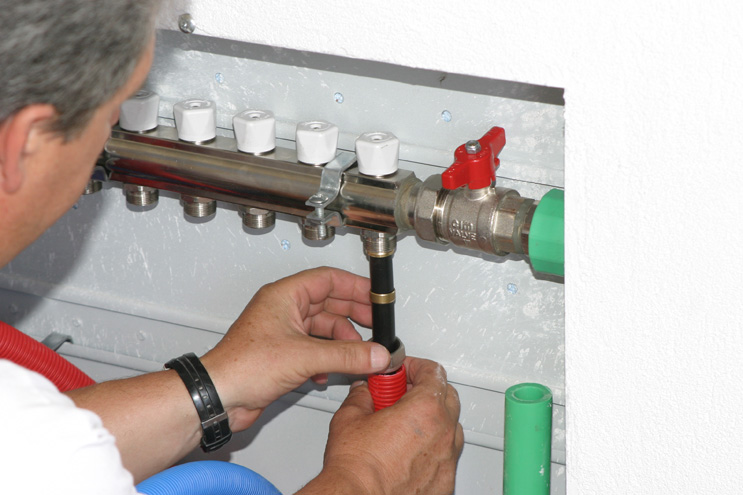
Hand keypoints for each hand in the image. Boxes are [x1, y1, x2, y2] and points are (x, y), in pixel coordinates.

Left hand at [201, 267, 390, 431]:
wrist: (220, 396)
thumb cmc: (243, 366)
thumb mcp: (305, 357)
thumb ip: (347, 355)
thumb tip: (376, 353)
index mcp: (285, 296)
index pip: (328, 279)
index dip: (355, 286)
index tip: (376, 297)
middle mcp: (284, 310)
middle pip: (329, 304)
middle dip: (354, 317)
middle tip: (376, 328)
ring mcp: (283, 332)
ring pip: (323, 330)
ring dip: (342, 344)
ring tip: (359, 356)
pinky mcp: (283, 354)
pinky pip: (315, 349)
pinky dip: (328, 359)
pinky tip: (330, 372)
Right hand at [301, 357, 463, 494]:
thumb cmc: (357, 467)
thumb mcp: (350, 416)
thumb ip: (361, 395)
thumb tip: (363, 391)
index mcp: (425, 409)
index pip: (434, 372)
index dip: (415, 366)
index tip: (402, 371)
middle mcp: (443, 433)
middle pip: (447, 396)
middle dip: (425, 389)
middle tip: (401, 394)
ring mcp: (447, 459)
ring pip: (450, 427)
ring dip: (433, 419)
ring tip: (406, 423)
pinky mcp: (444, 482)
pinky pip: (446, 456)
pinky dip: (433, 448)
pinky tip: (410, 451)